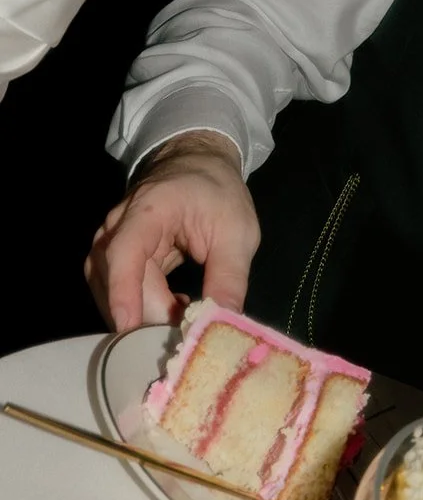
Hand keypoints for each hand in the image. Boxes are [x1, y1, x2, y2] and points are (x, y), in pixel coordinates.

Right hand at [85, 135, 259, 332]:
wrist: (199, 162)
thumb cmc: (219, 193)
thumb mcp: (237, 231)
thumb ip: (229, 277)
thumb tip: (223, 324)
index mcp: (149, 210)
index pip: (124, 253)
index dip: (123, 292)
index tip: (131, 328)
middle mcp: (118, 225)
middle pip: (116, 279)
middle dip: (144, 314)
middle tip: (180, 337)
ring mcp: (112, 241)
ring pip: (109, 289)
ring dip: (140, 313)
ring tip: (181, 322)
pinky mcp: (117, 256)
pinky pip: (117, 288)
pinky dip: (141, 306)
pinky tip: (174, 308)